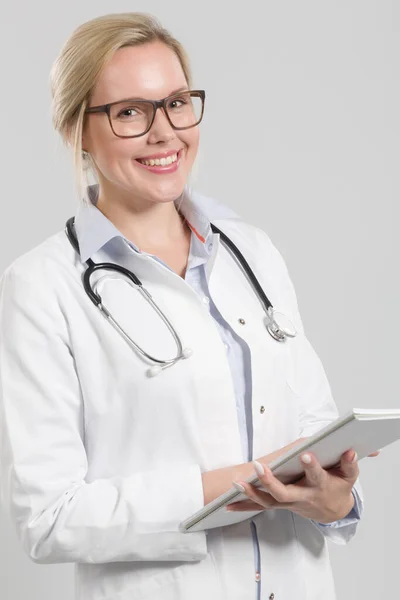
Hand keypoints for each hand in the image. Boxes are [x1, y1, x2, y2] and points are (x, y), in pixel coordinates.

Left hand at [227, 448, 378, 522]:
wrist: (333, 511)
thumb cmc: (338, 487)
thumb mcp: (349, 476)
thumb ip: (349, 463)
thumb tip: (350, 449)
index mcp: (320, 487)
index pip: (316, 476)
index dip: (312, 467)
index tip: (306, 455)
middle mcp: (302, 497)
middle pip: (284, 493)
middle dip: (270, 481)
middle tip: (258, 467)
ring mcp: (289, 503)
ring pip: (268, 501)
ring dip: (251, 493)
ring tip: (237, 483)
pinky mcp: (280, 505)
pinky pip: (260, 506)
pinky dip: (244, 505)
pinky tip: (227, 505)